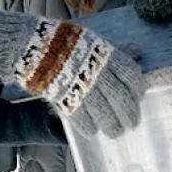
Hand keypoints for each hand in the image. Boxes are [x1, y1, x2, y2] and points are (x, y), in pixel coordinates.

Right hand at [13, 19, 146, 137]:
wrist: (33, 46)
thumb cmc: (66, 41)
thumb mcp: (94, 40)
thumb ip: (115, 49)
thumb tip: (136, 53)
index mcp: (106, 56)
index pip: (131, 75)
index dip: (137, 88)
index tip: (138, 95)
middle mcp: (98, 73)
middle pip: (121, 98)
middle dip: (129, 114)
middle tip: (131, 123)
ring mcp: (82, 88)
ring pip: (105, 114)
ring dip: (113, 126)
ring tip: (115, 132)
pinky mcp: (66, 100)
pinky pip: (83, 120)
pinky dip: (89, 128)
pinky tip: (92, 131)